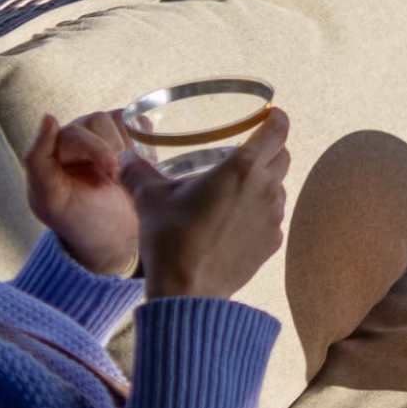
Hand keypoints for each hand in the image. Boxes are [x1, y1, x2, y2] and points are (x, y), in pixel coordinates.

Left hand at [22, 112, 141, 277]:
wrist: (116, 233)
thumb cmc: (78, 219)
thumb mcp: (50, 198)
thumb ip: (37, 159)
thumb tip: (48, 116)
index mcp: (53, 149)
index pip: (72, 132)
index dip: (93, 148)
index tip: (109, 170)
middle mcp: (78, 134)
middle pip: (98, 122)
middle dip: (111, 152)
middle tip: (115, 180)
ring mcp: (104, 131)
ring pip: (120, 118)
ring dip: (128, 148)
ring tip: (124, 174)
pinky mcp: (129, 132)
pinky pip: (138, 121)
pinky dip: (144, 142)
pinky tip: (138, 163)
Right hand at [125, 111, 288, 303]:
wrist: (187, 292)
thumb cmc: (171, 239)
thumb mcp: (150, 200)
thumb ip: (138, 173)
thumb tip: (123, 157)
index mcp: (242, 168)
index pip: (278, 130)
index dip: (276, 119)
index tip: (270, 116)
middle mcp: (266, 187)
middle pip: (283, 156)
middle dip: (271, 150)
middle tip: (247, 154)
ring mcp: (274, 216)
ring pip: (279, 187)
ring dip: (264, 184)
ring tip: (235, 193)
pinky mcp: (273, 242)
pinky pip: (273, 218)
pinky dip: (260, 214)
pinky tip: (235, 225)